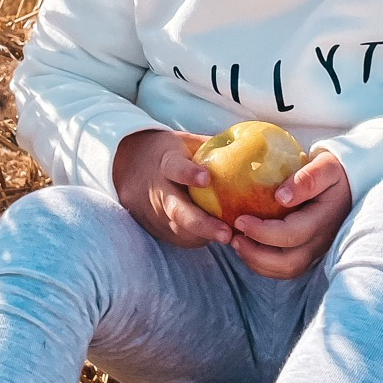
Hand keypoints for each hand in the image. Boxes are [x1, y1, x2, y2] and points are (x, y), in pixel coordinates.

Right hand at [112, 129, 232, 250]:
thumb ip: (214, 147)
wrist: (129, 167)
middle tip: (226, 233)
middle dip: (202, 224)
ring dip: (206, 237)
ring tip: (234, 239)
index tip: (206, 178)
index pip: (175, 168)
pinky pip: (182, 239)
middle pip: (177, 210)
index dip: (188, 174)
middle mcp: (157, 191)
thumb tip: (254, 147)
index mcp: (165, 162)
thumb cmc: (170, 153)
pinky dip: (202, 240)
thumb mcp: (186, 142)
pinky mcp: (158, 230)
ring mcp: (155, 214)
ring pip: (180, 231)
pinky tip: (223, 238)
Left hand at [231, 152, 352, 279]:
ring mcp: (315, 250)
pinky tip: (248, 247)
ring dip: (258, 262)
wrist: (350, 183)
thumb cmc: (335, 172)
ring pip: (286, 270)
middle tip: (234, 238)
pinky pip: (285, 267)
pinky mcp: (308, 252)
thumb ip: (308, 179)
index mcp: (323, 219)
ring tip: (237, 243)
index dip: (262, 232)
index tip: (240, 219)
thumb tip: (281, 197)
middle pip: (288, 263)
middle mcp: (320, 241)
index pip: (291, 235)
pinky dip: (263, 264)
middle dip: (256, 255)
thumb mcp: (326, 166)